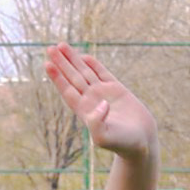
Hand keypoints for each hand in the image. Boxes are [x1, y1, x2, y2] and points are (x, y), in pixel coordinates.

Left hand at [44, 45, 153, 161]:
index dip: (57, 78)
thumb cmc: (122, 143)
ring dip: (73, 59)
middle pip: (73, 77)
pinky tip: (84, 56)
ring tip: (61, 45)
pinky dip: (93, 64)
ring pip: (85, 72)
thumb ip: (97, 123)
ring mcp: (103, 93)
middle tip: (50, 48)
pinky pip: (102, 73)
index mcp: (85, 111)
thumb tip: (101, 103)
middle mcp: (91, 100)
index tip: (47, 64)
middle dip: (62, 63)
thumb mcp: (105, 138)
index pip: (67, 90)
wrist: (142, 142)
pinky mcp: (117, 90)